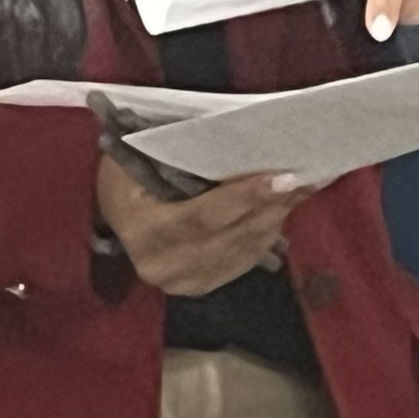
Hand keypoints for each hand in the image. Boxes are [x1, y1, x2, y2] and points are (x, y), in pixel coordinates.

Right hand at [92, 159, 311, 298]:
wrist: (112, 214)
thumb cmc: (125, 173)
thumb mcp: (138, 153)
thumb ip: (179, 149)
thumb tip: (236, 131)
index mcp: (144, 232)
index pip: (204, 217)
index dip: (245, 197)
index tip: (283, 177)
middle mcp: (164, 266)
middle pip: (231, 236)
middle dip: (272, 206)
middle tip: (306, 177)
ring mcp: (184, 283)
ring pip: (243, 250)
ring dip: (276, 218)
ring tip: (303, 187)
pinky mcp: (200, 286)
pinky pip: (243, 260)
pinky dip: (266, 233)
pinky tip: (283, 208)